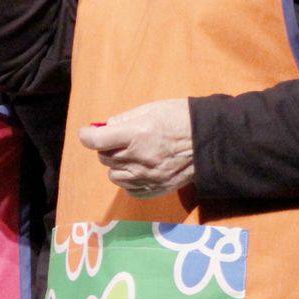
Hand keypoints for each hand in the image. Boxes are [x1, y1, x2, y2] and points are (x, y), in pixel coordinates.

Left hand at [80, 98, 194, 197]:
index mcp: (136, 135)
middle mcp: (139, 159)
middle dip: (106, 148)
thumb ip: (123, 120)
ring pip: (113, 176)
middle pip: (104, 158)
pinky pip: (129, 189)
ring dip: (116, 165)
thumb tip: (102, 127)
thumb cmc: (180, 119)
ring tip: (131, 155)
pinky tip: (139, 169)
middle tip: (119, 140)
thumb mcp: (150, 109)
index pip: (96, 141)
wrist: (211, 141)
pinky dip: (129, 180)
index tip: (88, 133)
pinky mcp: (155, 189)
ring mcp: (147, 177)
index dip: (87, 136)